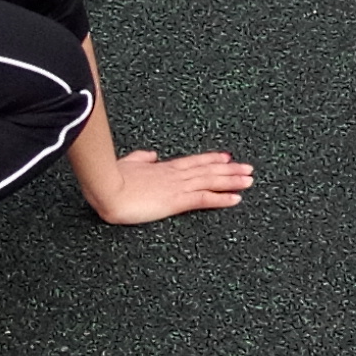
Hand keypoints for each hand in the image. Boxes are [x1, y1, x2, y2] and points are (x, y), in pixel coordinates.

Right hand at [85, 147, 253, 224]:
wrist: (106, 187)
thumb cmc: (111, 178)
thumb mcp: (127, 164)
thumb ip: (140, 159)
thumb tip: (151, 154)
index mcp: (163, 168)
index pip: (193, 162)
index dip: (211, 159)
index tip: (227, 157)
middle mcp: (175, 175)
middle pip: (208, 170)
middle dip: (230, 169)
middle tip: (248, 168)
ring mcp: (177, 186)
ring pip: (211, 181)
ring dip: (232, 181)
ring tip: (249, 180)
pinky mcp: (176, 200)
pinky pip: (204, 199)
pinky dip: (222, 198)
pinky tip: (236, 199)